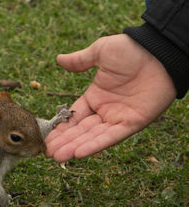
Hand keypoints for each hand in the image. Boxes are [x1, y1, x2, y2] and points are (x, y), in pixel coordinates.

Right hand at [45, 34, 175, 161]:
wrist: (159, 52)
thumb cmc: (131, 49)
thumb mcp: (100, 52)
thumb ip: (80, 60)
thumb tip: (58, 59)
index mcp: (96, 96)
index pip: (74, 117)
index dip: (61, 127)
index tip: (47, 137)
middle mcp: (105, 110)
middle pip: (81, 130)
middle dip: (64, 142)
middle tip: (47, 153)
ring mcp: (118, 118)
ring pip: (92, 137)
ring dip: (75, 147)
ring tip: (57, 157)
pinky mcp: (132, 123)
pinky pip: (111, 137)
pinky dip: (95, 145)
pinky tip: (79, 153)